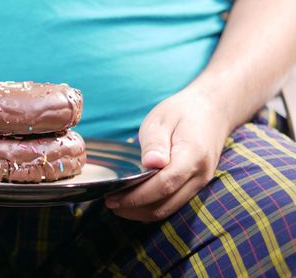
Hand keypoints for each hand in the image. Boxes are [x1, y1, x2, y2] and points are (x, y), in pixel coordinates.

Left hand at [105, 87, 230, 220]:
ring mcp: (200, 183)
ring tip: (118, 205)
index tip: (113, 198)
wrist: (213, 110)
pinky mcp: (196, 186)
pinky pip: (173, 204)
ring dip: (142, 212)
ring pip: (169, 209)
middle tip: (109, 203)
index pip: (163, 185)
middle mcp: (200, 175)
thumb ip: (156, 143)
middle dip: (135, 209)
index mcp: (192, 156)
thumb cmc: (182, 112)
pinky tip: (135, 201)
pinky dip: (152, 207)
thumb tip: (150, 164)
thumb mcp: (162, 119)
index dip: (136, 196)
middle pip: (165, 205)